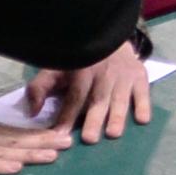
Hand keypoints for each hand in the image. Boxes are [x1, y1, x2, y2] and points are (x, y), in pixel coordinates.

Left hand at [38, 48, 155, 143]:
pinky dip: (143, 105)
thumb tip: (32, 112)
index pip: (74, 96)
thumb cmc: (77, 61)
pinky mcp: (139, 75)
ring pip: (120, 98)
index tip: (60, 134)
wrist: (107, 35)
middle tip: (90, 139)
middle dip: (94, 119)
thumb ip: (40, 88)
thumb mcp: (55, 69)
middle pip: (98, 99)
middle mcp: (103, 73)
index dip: (67, 115)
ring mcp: (123, 75)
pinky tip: (142, 120)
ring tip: (114, 133)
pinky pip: (143, 91)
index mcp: (81, 71)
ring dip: (117, 116)